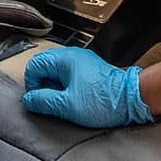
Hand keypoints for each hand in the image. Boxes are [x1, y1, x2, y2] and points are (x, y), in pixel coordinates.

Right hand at [22, 47, 153, 128]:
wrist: (132, 100)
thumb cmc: (103, 101)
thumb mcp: (67, 105)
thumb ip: (43, 101)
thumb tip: (29, 99)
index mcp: (64, 59)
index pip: (34, 65)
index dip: (32, 84)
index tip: (38, 99)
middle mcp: (73, 55)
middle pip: (44, 67)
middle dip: (43, 86)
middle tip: (51, 102)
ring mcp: (82, 61)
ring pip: (57, 72)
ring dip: (56, 88)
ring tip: (65, 103)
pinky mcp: (90, 70)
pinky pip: (69, 75)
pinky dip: (67, 87)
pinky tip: (75, 100)